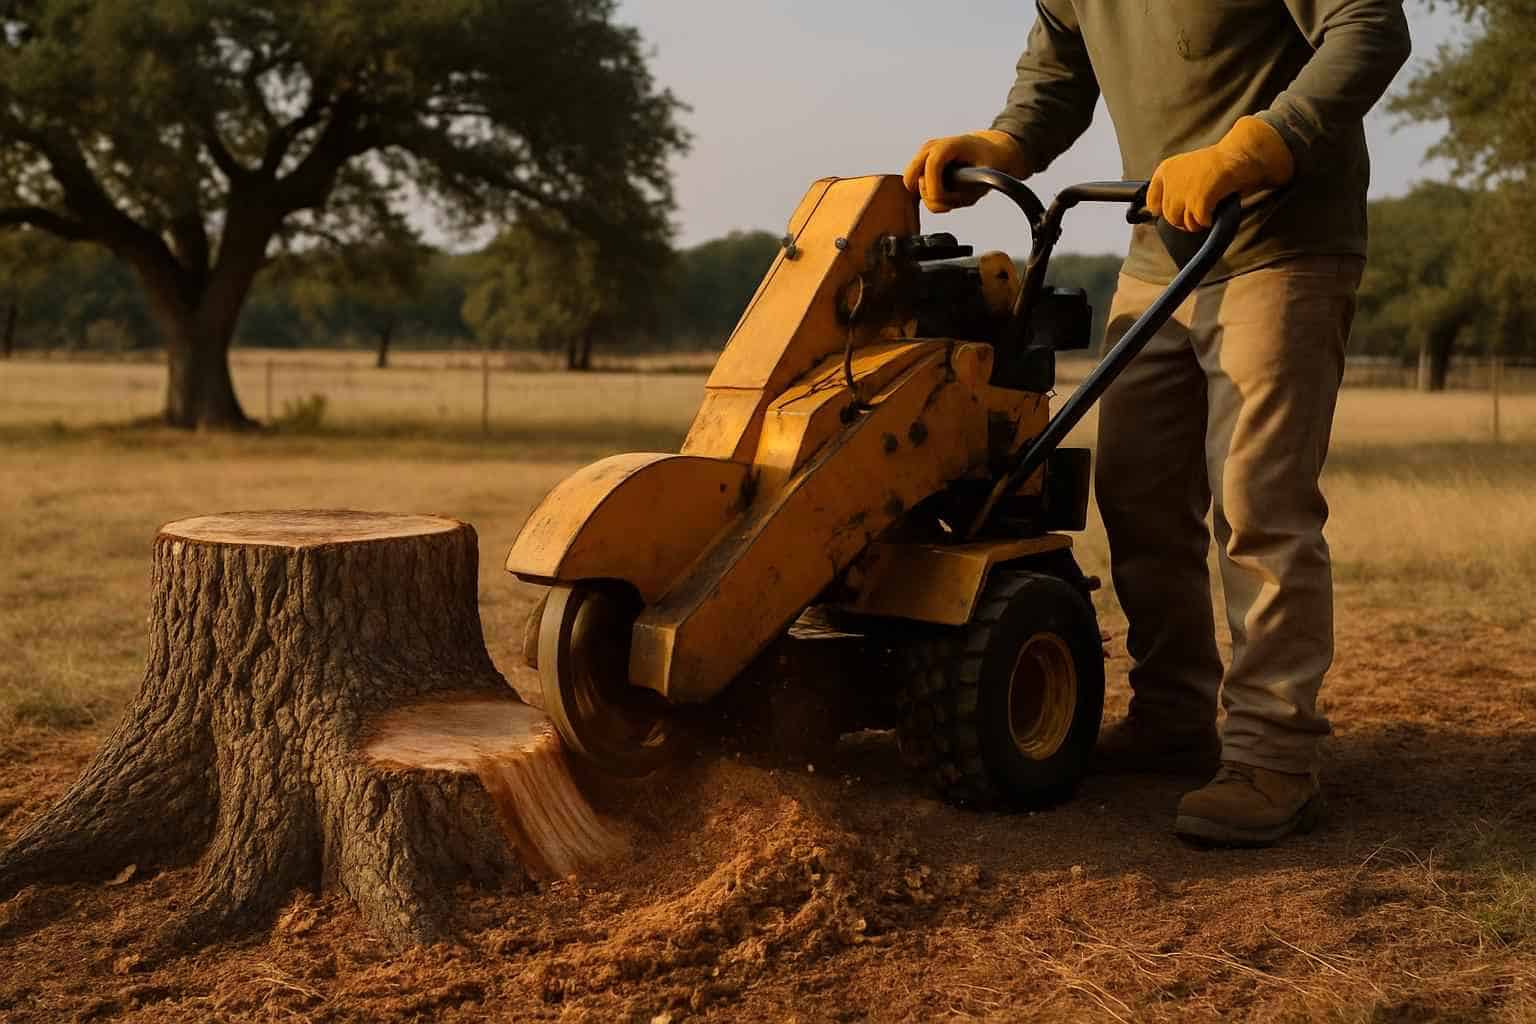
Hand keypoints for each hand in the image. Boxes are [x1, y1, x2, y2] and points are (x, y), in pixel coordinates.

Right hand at [902, 130, 1028, 213]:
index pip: (931, 167)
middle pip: (911, 177)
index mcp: (949, 145)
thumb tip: (945, 200)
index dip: (935, 190)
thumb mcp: (987, 176)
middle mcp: (931, 148)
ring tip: (954, 195)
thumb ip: (967, 188)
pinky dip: (930, 195)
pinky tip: (948, 192)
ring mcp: (923, 156)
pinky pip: (916, 187)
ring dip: (932, 198)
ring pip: (912, 185)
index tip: (947, 206)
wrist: (988, 149)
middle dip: (929, 196)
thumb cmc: (988, 162)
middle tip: (951, 202)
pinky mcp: (920, 165)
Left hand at [1147, 116, 1294, 231]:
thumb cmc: (1217, 165)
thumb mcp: (1187, 171)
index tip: (1176, 213)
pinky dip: (1208, 221)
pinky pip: (1199, 221)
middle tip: (1198, 215)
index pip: (1152, 202)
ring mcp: (1183, 190)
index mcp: (1166, 170)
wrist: (1239, 154)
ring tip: (1207, 214)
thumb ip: (1174, 188)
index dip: (1163, 212)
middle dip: (1184, 220)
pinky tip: (1215, 213)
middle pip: (1169, 216)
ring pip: (1182, 222)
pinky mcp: (1198, 199)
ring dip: (1196, 223)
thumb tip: (1165, 215)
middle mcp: (1171, 180)